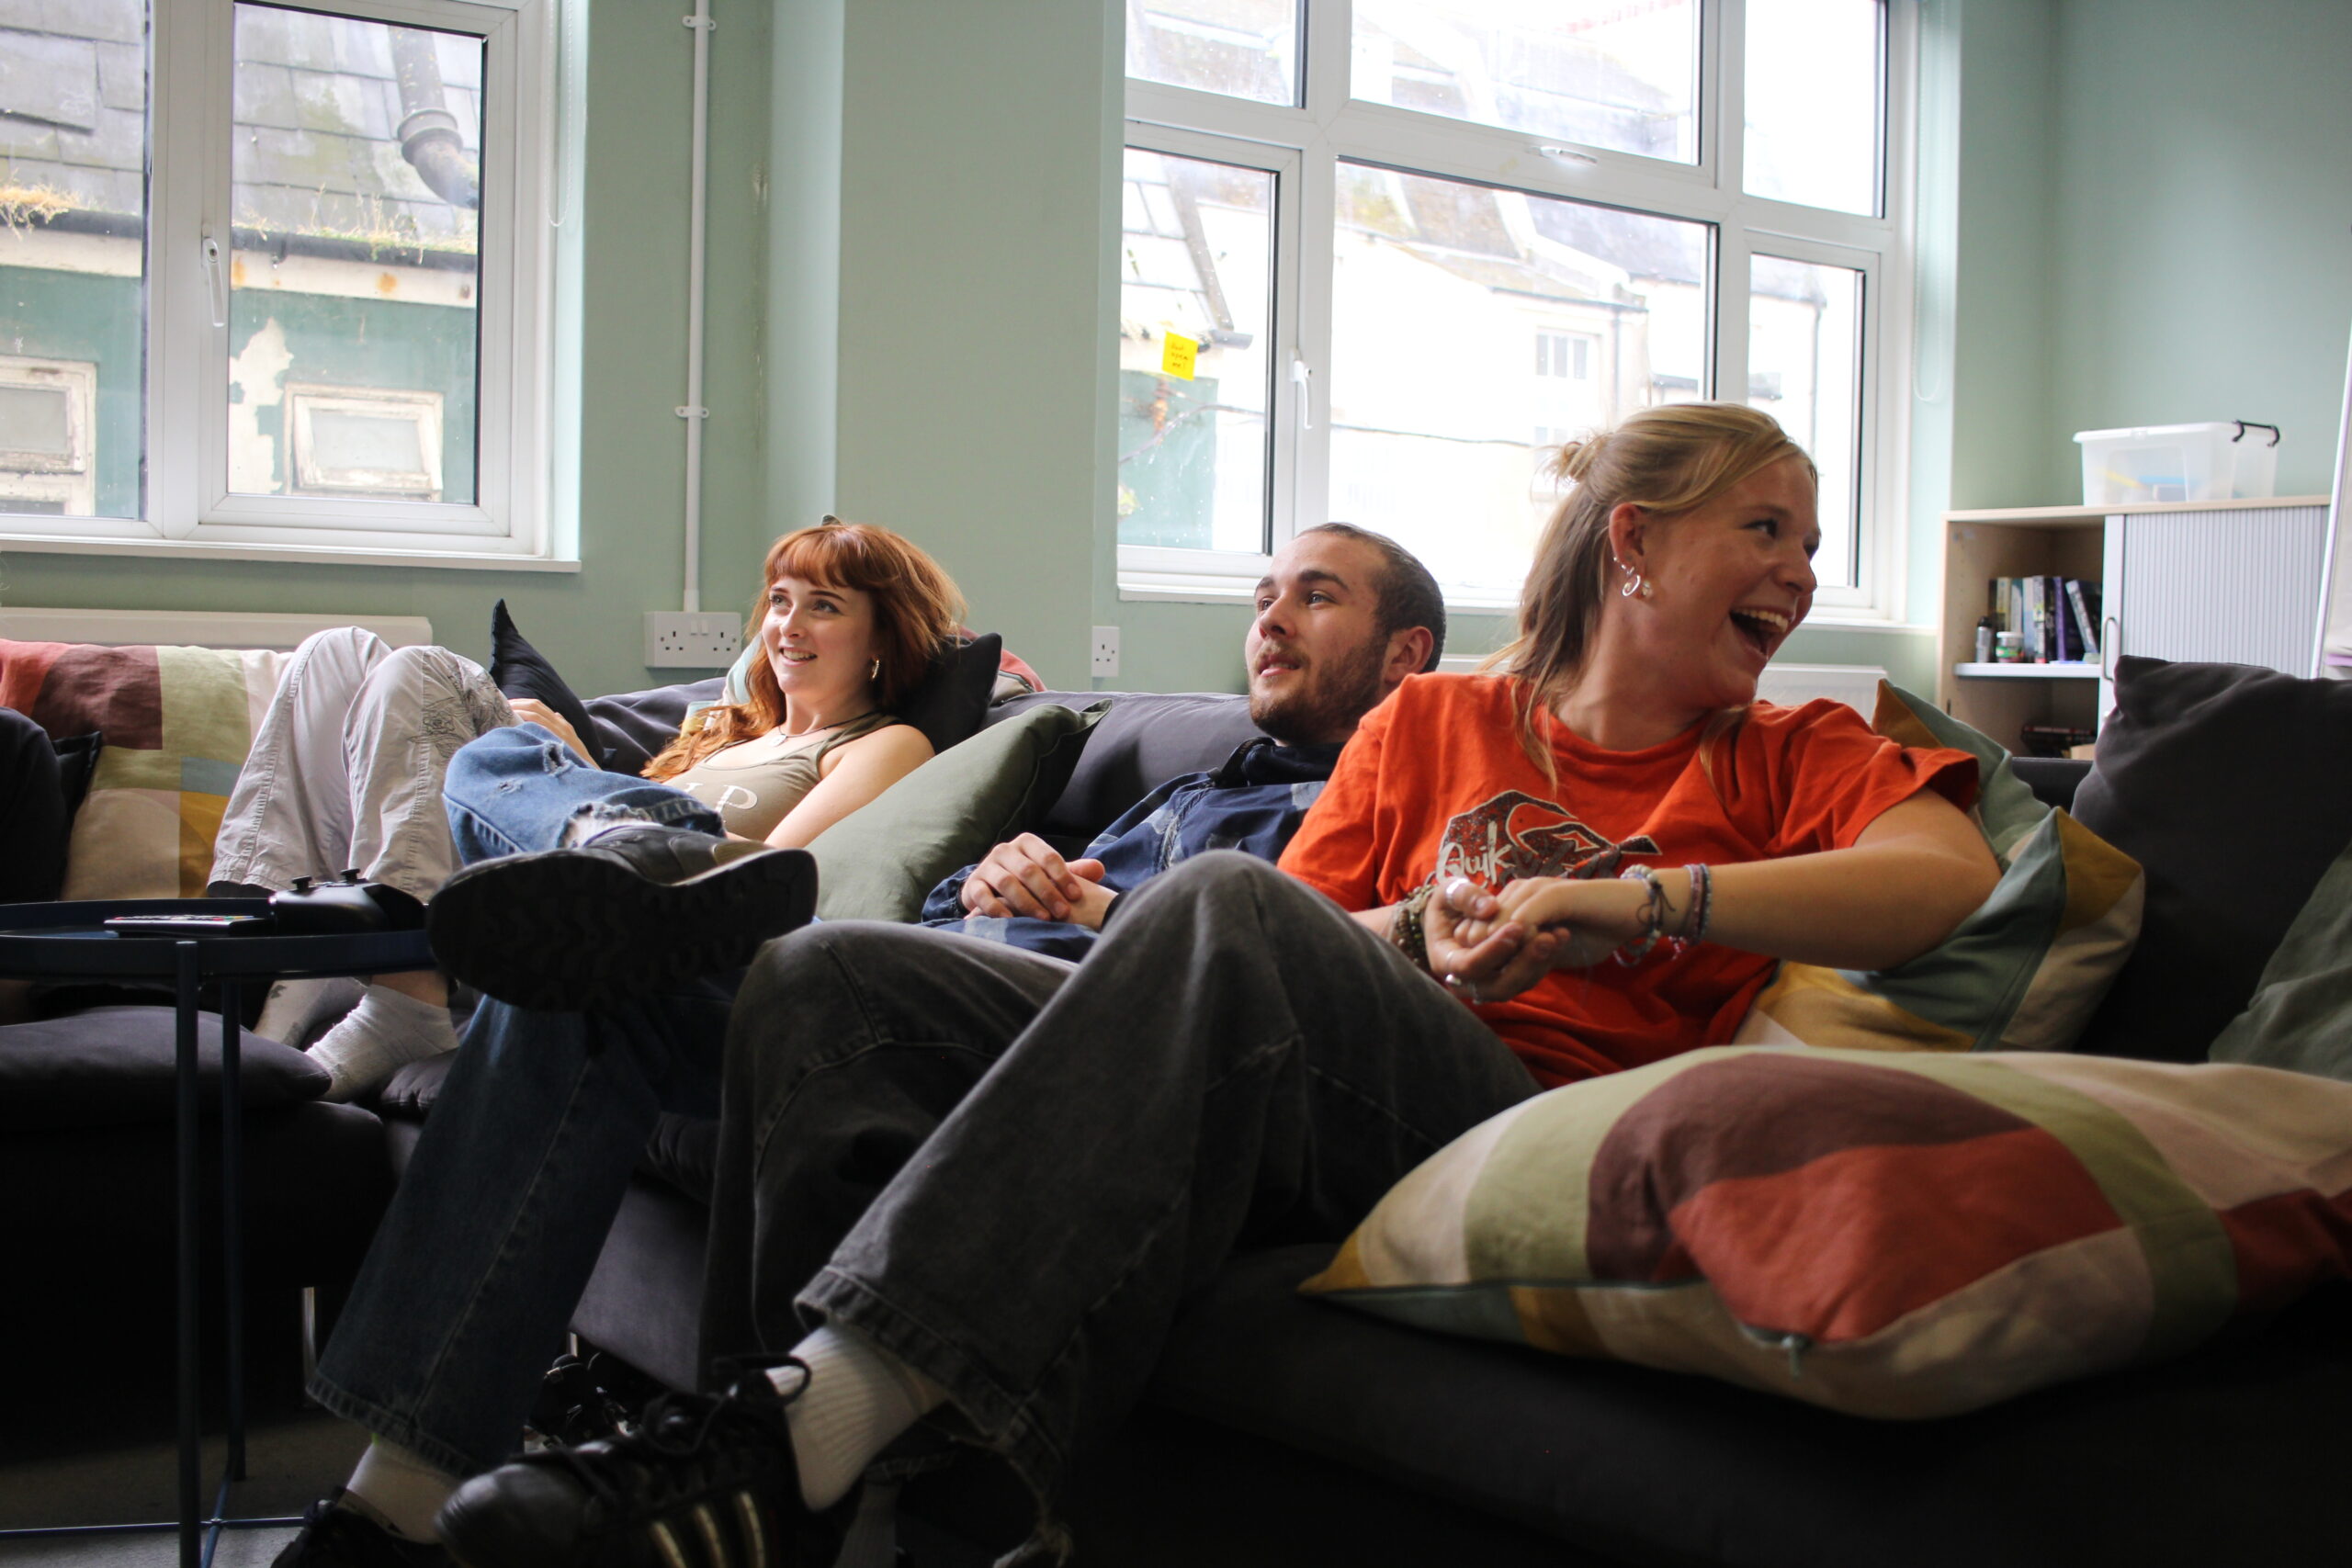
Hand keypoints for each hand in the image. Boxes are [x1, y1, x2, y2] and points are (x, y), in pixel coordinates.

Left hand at [510, 698, 592, 764]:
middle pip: (535, 705)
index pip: (538, 705)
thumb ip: (561, 726)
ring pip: (535, 713)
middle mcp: (559, 723)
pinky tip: (514, 723)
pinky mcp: (555, 739)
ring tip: (504, 713)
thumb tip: (555, 714)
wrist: (587, 771)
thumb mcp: (570, 739)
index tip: (507, 705)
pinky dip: (525, 721)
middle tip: (501, 706)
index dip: (522, 702)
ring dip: (518, 711)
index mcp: (560, 722)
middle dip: (517, 704)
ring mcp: (558, 731)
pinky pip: (539, 725)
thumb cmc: (575, 758)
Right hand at [961, 834, 1103, 923]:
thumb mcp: (1049, 874)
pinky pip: (983, 895)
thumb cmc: (1027, 880)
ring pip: (1007, 882)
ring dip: (1027, 902)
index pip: (1048, 856)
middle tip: (1063, 913)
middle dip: (1048, 892)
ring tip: (1043, 919)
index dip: (1063, 876)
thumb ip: (1073, 871)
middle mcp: (1005, 850)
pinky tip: (1010, 920)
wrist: (989, 887)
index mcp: (1026, 843)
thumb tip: (1100, 868)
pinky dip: (996, 908)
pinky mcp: (973, 885)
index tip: (1076, 896)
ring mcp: (987, 866)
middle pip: (1028, 870)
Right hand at [1423, 876, 1562, 1005]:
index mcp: (1444, 960)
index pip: (1468, 966)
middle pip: (1497, 985)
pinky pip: (1528, 979)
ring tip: (1558, 935)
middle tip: (1547, 937)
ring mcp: (1489, 985)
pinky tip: (1560, 936)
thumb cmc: (1452, 903)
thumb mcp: (1450, 892)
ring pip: (1517, 985)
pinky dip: (1545, 960)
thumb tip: (1489, 909)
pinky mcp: (1509, 981)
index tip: (1516, 926)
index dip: (1492, 949)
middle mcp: (1466, 981)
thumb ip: (1465, 896)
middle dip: (1523, 963)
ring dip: (1539, 962)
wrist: (1460, 916)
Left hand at [1487, 876, 1648, 968]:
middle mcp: (1517, 891)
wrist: (1633, 913)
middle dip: (1489, 962)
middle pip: (1477, 931)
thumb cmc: (1592, 933)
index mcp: (1512, 902)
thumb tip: (1489, 986)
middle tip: (1514, 980)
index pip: (1474, 933)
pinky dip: (1524, 944)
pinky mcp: (1554, 893)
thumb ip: (1521, 959)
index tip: (1498, 983)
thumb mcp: (1548, 952)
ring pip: (1497, 927)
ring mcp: (1533, 890)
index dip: (1482, 962)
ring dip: (1506, 956)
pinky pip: (1524, 921)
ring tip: (1525, 972)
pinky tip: (1540, 957)